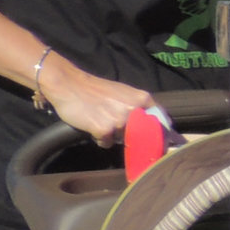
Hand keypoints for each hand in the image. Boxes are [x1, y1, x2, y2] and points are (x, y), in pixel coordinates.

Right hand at [35, 57, 156, 145]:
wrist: (69, 85)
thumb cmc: (96, 89)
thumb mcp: (124, 93)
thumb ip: (138, 106)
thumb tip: (152, 124)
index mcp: (142, 99)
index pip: (161, 120)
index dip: (161, 132)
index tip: (161, 140)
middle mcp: (134, 110)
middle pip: (143, 134)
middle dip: (134, 136)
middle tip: (120, 129)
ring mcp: (120, 121)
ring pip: (123, 139)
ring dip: (114, 136)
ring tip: (101, 122)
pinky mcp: (104, 130)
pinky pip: (107, 143)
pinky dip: (100, 139)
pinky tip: (93, 127)